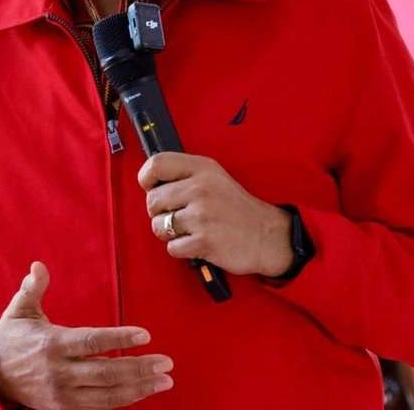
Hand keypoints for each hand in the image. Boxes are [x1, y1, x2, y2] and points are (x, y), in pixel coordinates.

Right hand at [0, 262, 174, 408]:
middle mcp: (59, 372)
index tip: (146, 335)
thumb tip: (38, 266)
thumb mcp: (19, 309)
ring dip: (138, 389)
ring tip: (164, 380)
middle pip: (106, 373)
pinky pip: (98, 408)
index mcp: (52, 344)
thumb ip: (33, 288)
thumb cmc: (11, 337)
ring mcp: (62, 395)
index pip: (91, 342)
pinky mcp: (63, 409)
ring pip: (106, 395)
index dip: (119, 338)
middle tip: (167, 362)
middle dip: (139, 369)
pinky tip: (143, 392)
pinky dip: (122, 401)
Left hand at [137, 152, 292, 276]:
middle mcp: (200, 188)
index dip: (147, 178)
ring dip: (169, 233)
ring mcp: (202, 215)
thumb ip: (185, 176)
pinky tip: (197, 243)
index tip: (152, 188)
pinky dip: (181, 249)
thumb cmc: (235, 208)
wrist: (267, 235)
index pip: (157, 164)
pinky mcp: (204, 241)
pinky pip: (172, 247)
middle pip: (152, 200)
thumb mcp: (214, 178)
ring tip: (189, 230)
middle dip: (159, 213)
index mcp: (202, 168)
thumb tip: (150, 183)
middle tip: (179, 216)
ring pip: (158, 226)